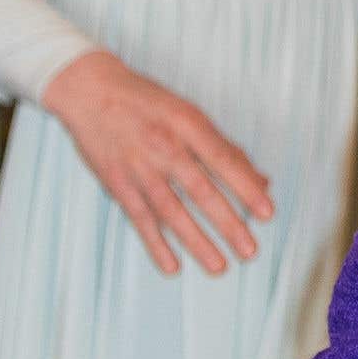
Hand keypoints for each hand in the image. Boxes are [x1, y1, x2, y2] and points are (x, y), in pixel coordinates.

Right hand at [41, 49, 273, 275]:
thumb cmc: (149, 102)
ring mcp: (139, 168)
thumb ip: (225, 148)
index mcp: (188, 124)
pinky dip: (156, 244)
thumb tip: (262, 181)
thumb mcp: (190, 114)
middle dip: (228, 224)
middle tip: (249, 251)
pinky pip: (140, 219)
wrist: (90, 91)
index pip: (224, 160)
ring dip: (197, 242)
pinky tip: (172, 267)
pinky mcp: (117, 184)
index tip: (267, 213)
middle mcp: (164, 147)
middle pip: (201, 192)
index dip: (247, 188)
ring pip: (172, 212)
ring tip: (219, 266)